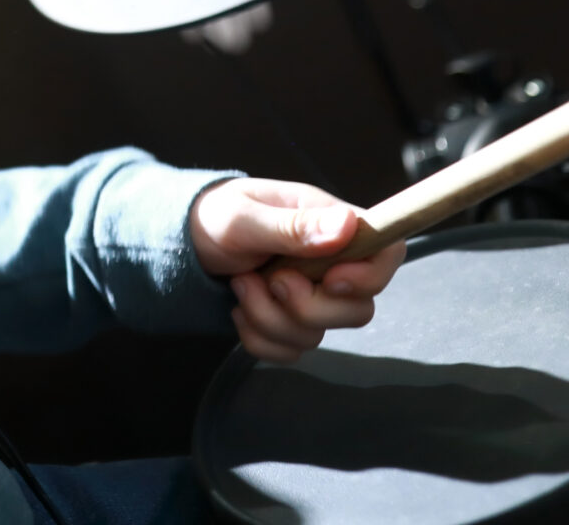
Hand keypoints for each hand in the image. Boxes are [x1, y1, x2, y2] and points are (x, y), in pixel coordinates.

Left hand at [188, 177, 406, 363]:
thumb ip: (293, 226)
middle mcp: (330, 263)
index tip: (328, 280)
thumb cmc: (212, 217)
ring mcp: (312, 296)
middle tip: (269, 278)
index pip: (387, 253)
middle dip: (306, 306)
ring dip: (270, 318)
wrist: (181, 244)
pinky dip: (259, 338)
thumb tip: (349, 225)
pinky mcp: (291, 322)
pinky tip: (239, 309)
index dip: (368, 277)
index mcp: (328, 224)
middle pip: (358, 310)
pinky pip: (291, 351)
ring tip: (241, 284)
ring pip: (318, 334)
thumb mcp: (243, 216)